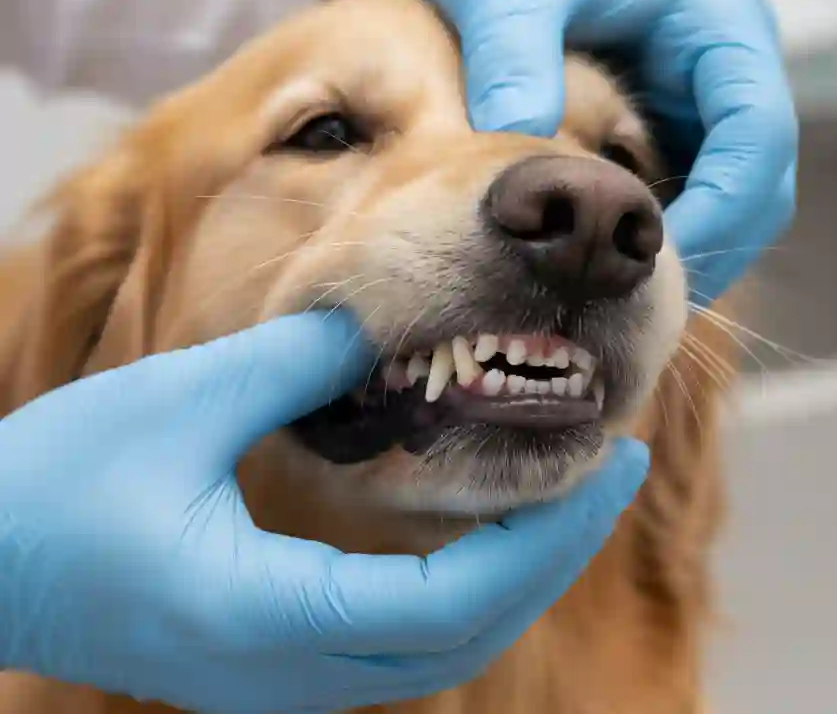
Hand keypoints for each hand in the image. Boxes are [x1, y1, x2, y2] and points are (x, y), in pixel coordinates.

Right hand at [0, 313, 648, 712]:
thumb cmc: (52, 488)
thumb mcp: (179, 404)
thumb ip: (294, 362)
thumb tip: (383, 320)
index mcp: (270, 619)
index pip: (455, 604)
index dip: (548, 537)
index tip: (612, 465)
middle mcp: (288, 672)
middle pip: (468, 635)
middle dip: (554, 551)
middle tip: (618, 467)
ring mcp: (281, 678)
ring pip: (440, 647)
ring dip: (515, 571)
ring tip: (566, 490)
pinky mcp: (271, 659)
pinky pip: (400, 637)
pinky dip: (465, 585)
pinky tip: (483, 526)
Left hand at [370, 0, 797, 302]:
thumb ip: (516, 54)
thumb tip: (522, 158)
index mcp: (718, 15)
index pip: (760, 132)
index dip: (723, 210)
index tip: (657, 268)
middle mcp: (724, 59)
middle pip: (759, 180)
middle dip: (709, 247)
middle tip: (638, 312)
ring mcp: (697, 92)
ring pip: (726, 197)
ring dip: (682, 253)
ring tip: (616, 305)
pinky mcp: (661, 119)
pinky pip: (679, 193)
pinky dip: (652, 238)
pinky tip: (599, 269)